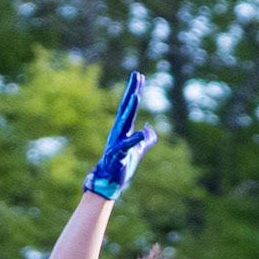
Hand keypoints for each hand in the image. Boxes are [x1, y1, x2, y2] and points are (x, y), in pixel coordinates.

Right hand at [83, 72, 156, 201]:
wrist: (109, 182)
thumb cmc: (121, 166)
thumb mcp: (137, 151)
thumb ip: (145, 140)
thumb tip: (150, 130)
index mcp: (124, 130)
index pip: (130, 106)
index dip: (135, 91)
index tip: (140, 76)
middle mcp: (119, 132)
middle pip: (126, 107)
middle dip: (132, 91)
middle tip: (136, 75)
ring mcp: (117, 142)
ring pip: (124, 122)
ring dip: (129, 109)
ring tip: (135, 95)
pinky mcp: (117, 155)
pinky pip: (126, 145)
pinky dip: (134, 139)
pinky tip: (142, 132)